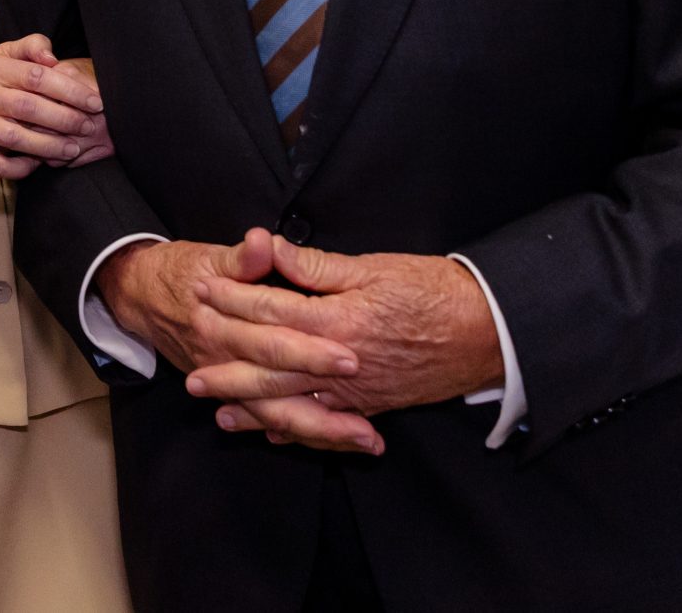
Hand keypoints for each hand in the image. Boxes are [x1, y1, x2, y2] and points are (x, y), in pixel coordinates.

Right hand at [0, 33, 105, 178]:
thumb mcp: (2, 55)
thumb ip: (31, 47)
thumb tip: (53, 58)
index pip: (35, 76)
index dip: (69, 90)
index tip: (93, 101)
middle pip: (27, 107)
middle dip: (64, 119)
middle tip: (88, 127)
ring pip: (13, 138)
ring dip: (48, 146)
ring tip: (72, 149)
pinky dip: (19, 167)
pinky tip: (37, 163)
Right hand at [94, 233, 369, 449]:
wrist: (140, 295)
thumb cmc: (183, 271)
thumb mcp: (210, 256)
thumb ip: (242, 257)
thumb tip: (263, 241)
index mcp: (222, 323)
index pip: (272, 339)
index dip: (310, 351)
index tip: (350, 358)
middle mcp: (223, 359)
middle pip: (277, 390)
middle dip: (324, 409)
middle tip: (368, 424)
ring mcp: (227, 381)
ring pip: (274, 415)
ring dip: (320, 431)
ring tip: (366, 441)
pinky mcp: (231, 392)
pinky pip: (267, 419)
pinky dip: (299, 434)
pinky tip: (335, 442)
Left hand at [189, 239, 503, 450]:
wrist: (489, 331)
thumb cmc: (434, 290)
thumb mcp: (375, 267)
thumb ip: (318, 267)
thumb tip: (271, 249)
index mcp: (341, 318)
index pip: (273, 309)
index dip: (234, 298)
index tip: (202, 290)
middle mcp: (344, 361)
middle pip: (274, 367)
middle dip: (230, 369)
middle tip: (191, 373)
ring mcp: (359, 389)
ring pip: (296, 403)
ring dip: (255, 408)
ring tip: (219, 413)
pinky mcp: (375, 404)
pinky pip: (328, 421)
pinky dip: (299, 428)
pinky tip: (274, 432)